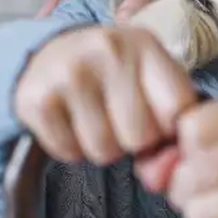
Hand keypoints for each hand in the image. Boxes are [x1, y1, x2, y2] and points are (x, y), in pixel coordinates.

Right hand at [14, 25, 197, 164]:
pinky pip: (68, 152)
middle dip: (134, 140)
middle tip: (120, 119)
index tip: (160, 121)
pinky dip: (71, 148)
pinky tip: (70, 121)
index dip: (170, 128)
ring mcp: (71, 74)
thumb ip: (170, 115)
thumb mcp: (148, 73)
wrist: (49, 53)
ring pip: (103, 150)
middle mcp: (109, 52)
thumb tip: (165, 172)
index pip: (178, 108)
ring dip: (102, 147)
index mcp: (144, 44)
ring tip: (96, 119)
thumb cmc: (113, 72)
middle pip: (140, 136)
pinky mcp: (39, 100)